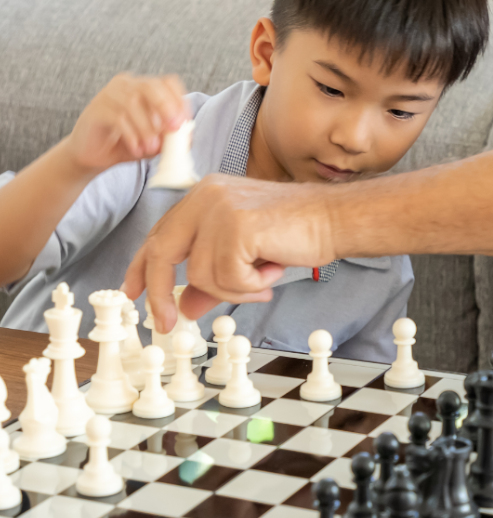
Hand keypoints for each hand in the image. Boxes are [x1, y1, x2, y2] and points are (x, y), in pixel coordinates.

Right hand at [66, 73, 188, 175]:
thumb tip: (186, 138)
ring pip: (133, 103)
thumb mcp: (154, 141)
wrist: (92, 156)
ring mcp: (108, 95)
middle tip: (173, 129)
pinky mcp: (95, 110)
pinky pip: (117, 117)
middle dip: (165, 107)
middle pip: (150, 86)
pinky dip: (131, 134)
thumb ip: (169, 137)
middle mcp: (126, 85)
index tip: (185, 122)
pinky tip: (136, 148)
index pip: (168, 82)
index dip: (179, 100)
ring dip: (147, 128)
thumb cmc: (126, 144)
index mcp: (144, 87)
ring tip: (151, 147)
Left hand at [123, 173, 338, 332]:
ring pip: (200, 274)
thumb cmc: (297, 232)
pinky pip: (227, 277)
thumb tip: (184, 306)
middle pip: (162, 252)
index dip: (141, 268)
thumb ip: (211, 278)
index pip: (160, 234)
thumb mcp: (245, 257)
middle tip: (168, 323)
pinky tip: (272, 268)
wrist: (335, 219)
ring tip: (263, 275)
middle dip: (162, 293)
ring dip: (233, 288)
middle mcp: (206, 196)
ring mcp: (220, 209)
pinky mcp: (238, 226)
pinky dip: (250, 286)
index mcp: (205, 195)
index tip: (132, 293)